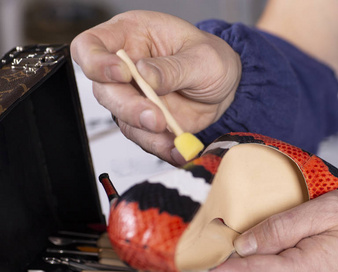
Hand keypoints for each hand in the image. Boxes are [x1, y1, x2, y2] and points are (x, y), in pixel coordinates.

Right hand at [71, 11, 240, 164]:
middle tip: (156, 117)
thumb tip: (143, 73)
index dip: (97, 62)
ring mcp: (133, 97)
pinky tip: (177, 148)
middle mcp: (124, 69)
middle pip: (104, 90)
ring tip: (173, 134)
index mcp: (130, 36)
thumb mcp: (202, 58)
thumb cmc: (210, 59)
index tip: (122, 73)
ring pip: (122, 119)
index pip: (90, 46)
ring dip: (146, 131)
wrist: (225, 86)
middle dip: (128, 107)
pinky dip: (160, 146)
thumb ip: (173, 68)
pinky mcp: (145, 121)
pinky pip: (144, 138)